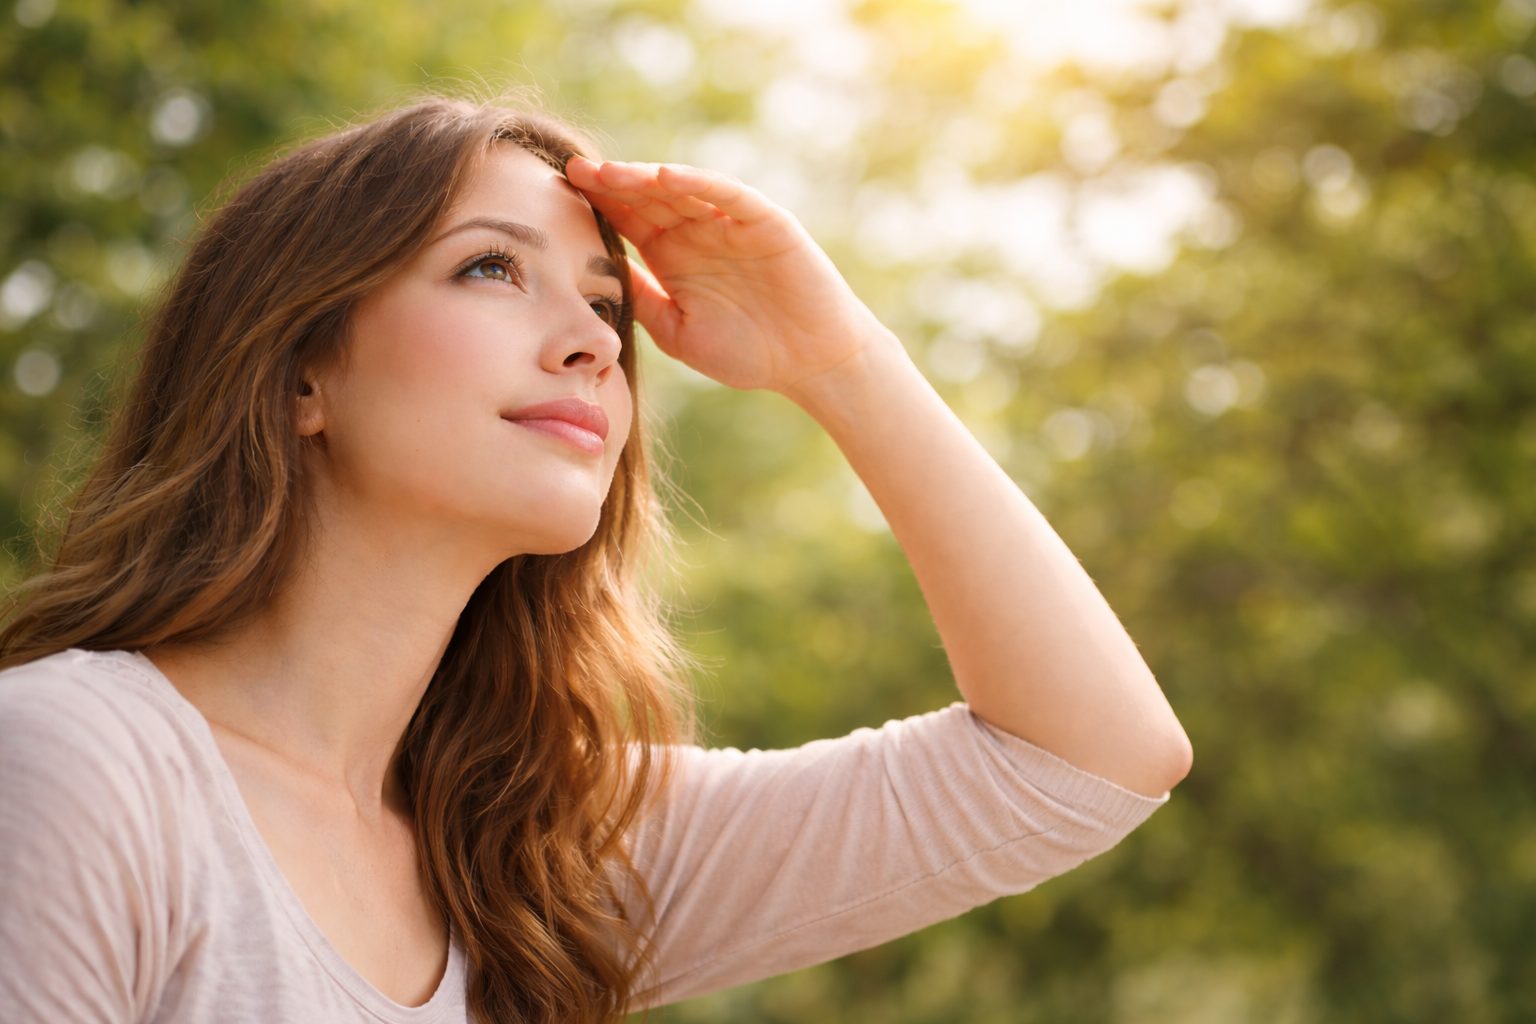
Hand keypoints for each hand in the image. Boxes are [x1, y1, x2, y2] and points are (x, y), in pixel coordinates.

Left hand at [563, 156, 891, 396]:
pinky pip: (729, 195)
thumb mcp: (677, 331)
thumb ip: (642, 301)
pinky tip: (667, 177)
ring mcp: (731, 223)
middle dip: (611, 184)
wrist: (810, 364)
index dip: (595, 205)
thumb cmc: (748, 353)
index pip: (627, 220)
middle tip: (572, 170)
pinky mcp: (765, 222)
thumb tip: (594, 280)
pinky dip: (700, 183)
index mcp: (673, 256)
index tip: (555, 194)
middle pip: (647, 197)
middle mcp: (698, 231)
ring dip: (645, 178)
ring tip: (610, 171)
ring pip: (682, 189)